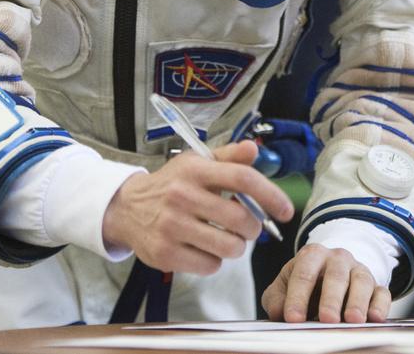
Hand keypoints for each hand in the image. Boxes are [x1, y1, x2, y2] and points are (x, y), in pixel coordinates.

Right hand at [101, 140, 292, 275]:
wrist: (127, 208)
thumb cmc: (171, 184)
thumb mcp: (196, 163)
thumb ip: (228, 157)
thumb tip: (254, 149)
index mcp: (195, 170)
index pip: (243, 179)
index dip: (271, 195)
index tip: (285, 210)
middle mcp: (182, 196)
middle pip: (241, 219)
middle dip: (254, 227)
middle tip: (247, 226)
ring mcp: (172, 226)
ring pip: (229, 246)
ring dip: (236, 246)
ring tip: (225, 237)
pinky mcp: (165, 253)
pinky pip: (210, 265)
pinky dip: (214, 260)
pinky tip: (203, 248)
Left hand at [262, 243, 390, 322]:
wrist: (330, 276)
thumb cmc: (305, 284)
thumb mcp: (284, 287)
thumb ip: (276, 298)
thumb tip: (279, 313)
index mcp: (312, 255)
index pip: (303, 273)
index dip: (297, 296)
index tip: (293, 318)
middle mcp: (338, 258)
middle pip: (335, 275)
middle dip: (331, 298)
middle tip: (326, 319)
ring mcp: (359, 270)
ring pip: (362, 280)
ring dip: (357, 301)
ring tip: (352, 320)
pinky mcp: (377, 285)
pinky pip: (382, 292)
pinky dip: (380, 305)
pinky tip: (375, 318)